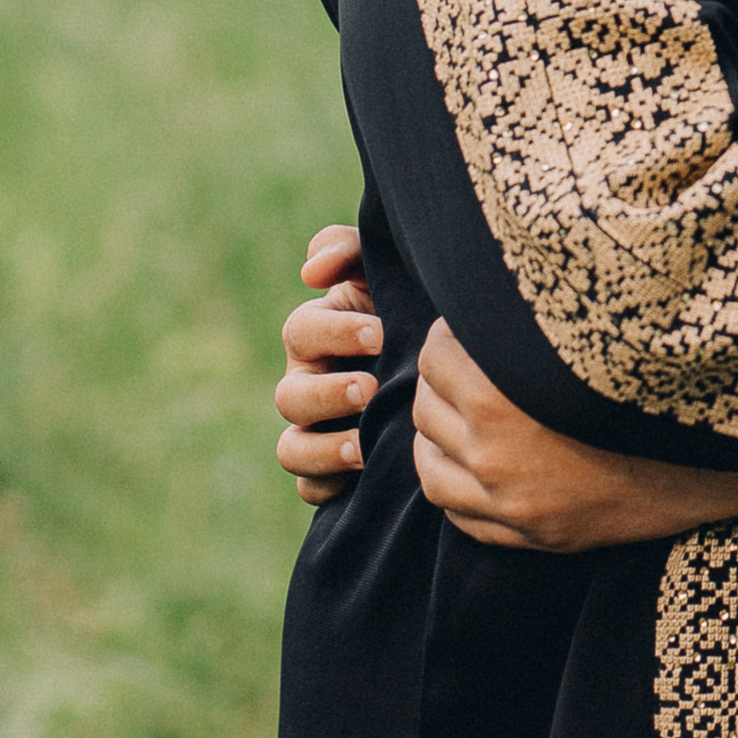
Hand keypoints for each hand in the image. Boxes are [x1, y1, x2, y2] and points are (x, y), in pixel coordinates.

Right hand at [276, 223, 384, 505]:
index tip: (381, 334)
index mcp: (318, 334)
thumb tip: (311, 270)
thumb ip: (348, 250)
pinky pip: (309, 487)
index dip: (335, 334)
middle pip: (291, 396)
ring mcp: (315, 429)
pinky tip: (361, 475)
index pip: (302, 331)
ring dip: (322, 448)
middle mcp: (309, 382)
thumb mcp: (382, 270)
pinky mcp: (329, 470)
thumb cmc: (408, 304)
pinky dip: (326, 484)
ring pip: (291, 448)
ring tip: (363, 445)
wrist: (446, 364)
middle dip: (328, 393)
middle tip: (370, 388)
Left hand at [411, 317, 737, 551]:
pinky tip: (477, 461)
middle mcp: (498, 458)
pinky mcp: (533, 537)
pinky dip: (456, 485)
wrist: (724, 455)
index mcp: (504, 399)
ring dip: (441, 432)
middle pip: (428, 405)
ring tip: (470, 409)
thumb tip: (491, 268)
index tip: (478, 323)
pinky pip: (457, 516)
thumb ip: (536, 312)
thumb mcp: (595, 332)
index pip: (437, 353)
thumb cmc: (663, 378)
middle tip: (476, 361)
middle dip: (446, 378)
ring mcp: (514, 506)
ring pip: (429, 464)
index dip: (456, 331)